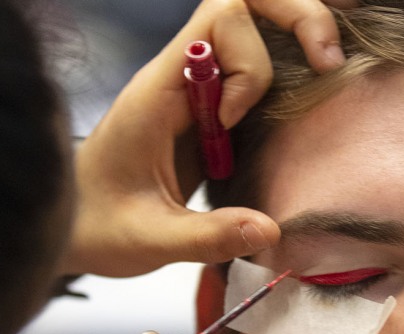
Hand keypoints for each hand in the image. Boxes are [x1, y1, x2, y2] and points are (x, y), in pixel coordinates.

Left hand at [63, 0, 354, 276]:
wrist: (76, 226)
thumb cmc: (99, 227)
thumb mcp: (149, 240)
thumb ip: (206, 236)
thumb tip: (271, 231)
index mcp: (160, 90)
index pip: (217, 18)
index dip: (247, 63)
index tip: (235, 121)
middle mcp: (184, 78)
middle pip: (245, 6)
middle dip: (296, 19)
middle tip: (326, 62)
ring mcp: (202, 90)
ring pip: (257, 30)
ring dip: (297, 43)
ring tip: (327, 71)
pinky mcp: (216, 112)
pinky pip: (259, 70)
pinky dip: (290, 73)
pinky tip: (308, 99)